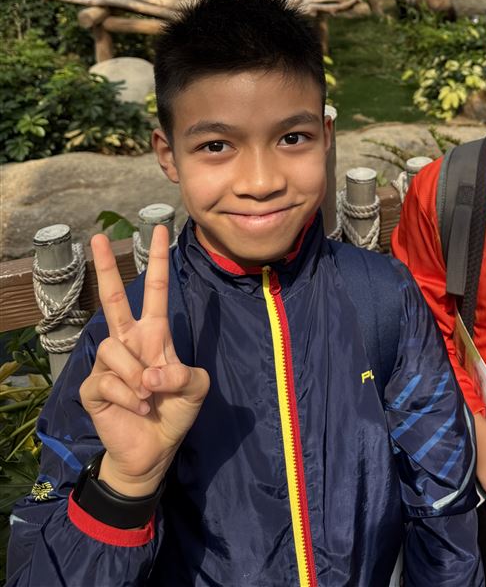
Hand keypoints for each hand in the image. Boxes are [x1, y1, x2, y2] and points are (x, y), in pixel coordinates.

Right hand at [79, 225, 208, 495]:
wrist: (152, 452)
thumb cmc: (174, 414)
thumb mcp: (196, 389)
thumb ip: (184, 375)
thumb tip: (150, 374)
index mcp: (154, 334)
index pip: (155, 291)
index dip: (157, 262)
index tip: (159, 229)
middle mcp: (129, 342)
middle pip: (113, 298)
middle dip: (107, 267)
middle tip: (97, 236)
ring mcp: (109, 364)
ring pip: (115, 349)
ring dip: (136, 376)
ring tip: (147, 397)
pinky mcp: (93, 387)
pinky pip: (108, 381)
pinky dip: (128, 397)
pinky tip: (136, 409)